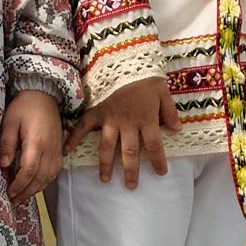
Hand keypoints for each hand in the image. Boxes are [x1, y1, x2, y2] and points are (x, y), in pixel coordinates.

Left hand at [0, 90, 65, 202]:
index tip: (9, 192)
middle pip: (40, 178)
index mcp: (37, 142)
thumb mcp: (10, 121)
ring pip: (49, 177)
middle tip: (14, 200)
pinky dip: (45, 181)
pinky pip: (54, 171)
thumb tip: (4, 165)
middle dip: (27, 192)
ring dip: (36, 189)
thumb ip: (7, 143)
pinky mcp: (59, 150)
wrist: (44, 95)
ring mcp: (57, 150)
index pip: (29, 171)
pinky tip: (35, 185)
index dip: (20, 185)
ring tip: (22, 197)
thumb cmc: (24, 106)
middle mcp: (50, 149)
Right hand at [69, 75, 178, 189]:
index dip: (157, 161)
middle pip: (129, 153)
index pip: (154, 146)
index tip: (160, 173)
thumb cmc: (145, 75)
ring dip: (106, 164)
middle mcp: (127, 124)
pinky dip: (75, 139)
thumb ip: (169, 112)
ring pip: (107, 147)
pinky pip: (83, 127)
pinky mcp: (95, 112)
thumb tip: (178, 130)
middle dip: (130, 171)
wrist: (123, 59)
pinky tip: (68, 151)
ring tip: (104, 179)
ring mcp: (109, 119)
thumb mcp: (163, 91)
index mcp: (146, 120)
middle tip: (130, 186)